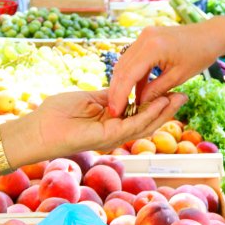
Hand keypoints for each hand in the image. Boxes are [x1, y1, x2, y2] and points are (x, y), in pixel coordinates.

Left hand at [22, 89, 186, 156]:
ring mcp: (113, 136)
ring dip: (163, 112)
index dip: (155, 101)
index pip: (138, 111)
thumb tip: (125, 88)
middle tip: (184, 94)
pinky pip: (133, 125)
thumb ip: (109, 95)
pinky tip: (161, 103)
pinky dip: (149, 115)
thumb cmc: (56, 114)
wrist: (39, 130)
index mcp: (110, 120)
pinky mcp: (108, 137)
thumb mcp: (88, 98)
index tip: (170, 88)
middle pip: (147, 121)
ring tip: (179, 97)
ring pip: (145, 125)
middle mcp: (115, 131)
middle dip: (166, 109)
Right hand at [108, 24, 224, 116]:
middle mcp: (144, 38)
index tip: (116, 112)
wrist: (210, 35)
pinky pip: (133, 58)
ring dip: (123, 83)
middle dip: (117, 90)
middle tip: (115, 111)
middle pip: (122, 68)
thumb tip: (138, 104)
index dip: (120, 95)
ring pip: (124, 63)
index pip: (129, 75)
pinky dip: (132, 74)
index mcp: (153, 47)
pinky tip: (134, 91)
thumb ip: (156, 90)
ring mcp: (144, 35)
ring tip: (123, 103)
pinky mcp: (146, 37)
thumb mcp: (178, 77)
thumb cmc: (200, 55)